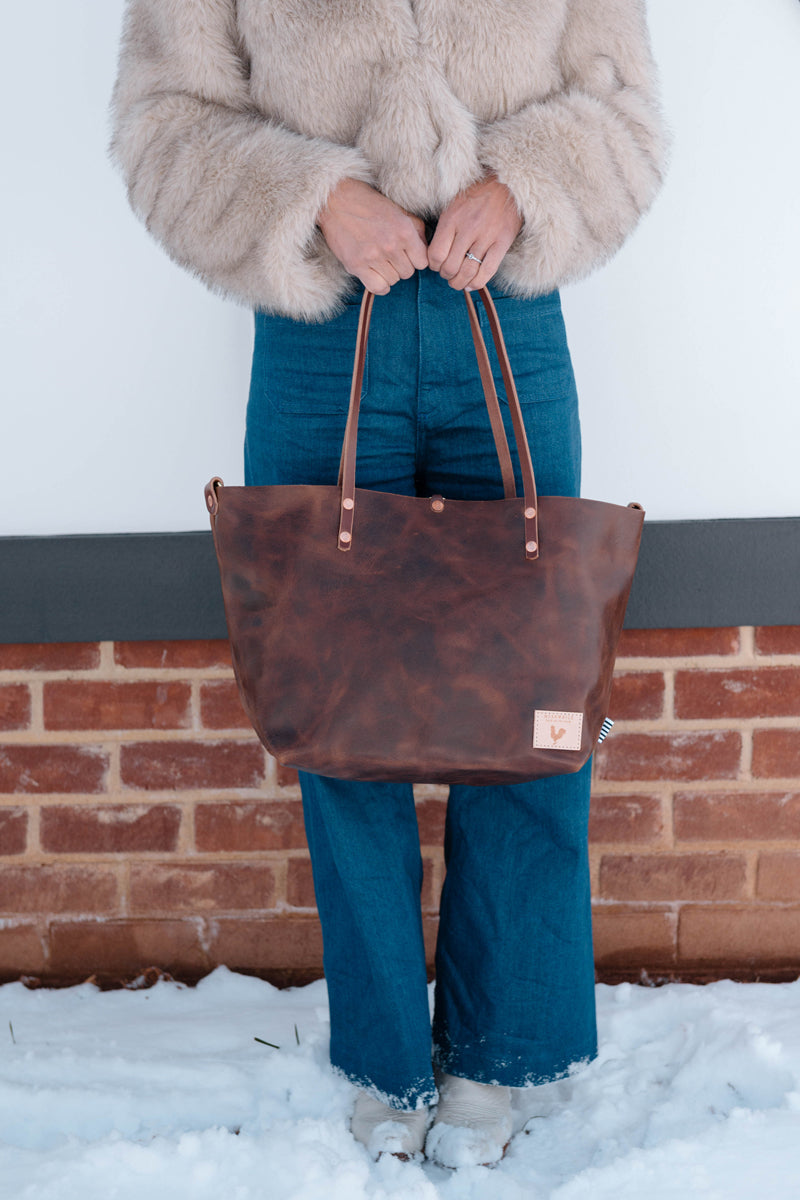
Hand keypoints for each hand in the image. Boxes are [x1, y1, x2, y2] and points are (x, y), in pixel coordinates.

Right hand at [317, 179, 428, 294]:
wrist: (337, 201)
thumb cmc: (369, 204)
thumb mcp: (399, 210)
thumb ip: (416, 229)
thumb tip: (425, 249)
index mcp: (404, 230)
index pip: (422, 262)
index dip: (416, 260)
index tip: (407, 255)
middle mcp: (390, 245)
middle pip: (407, 273)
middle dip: (402, 266)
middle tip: (391, 256)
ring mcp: (373, 257)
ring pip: (393, 280)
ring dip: (389, 274)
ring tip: (380, 261)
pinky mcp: (356, 265)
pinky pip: (378, 288)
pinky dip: (380, 285)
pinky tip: (376, 276)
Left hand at [427, 173, 522, 290]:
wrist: (507, 182)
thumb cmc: (477, 194)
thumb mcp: (454, 204)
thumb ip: (445, 228)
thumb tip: (436, 254)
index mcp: (452, 219)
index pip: (435, 255)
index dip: (434, 266)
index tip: (437, 265)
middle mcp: (468, 229)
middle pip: (450, 267)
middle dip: (446, 276)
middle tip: (448, 274)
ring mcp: (486, 237)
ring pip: (467, 272)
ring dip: (459, 282)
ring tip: (458, 282)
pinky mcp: (502, 242)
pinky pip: (487, 271)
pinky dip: (478, 283)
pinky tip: (472, 284)